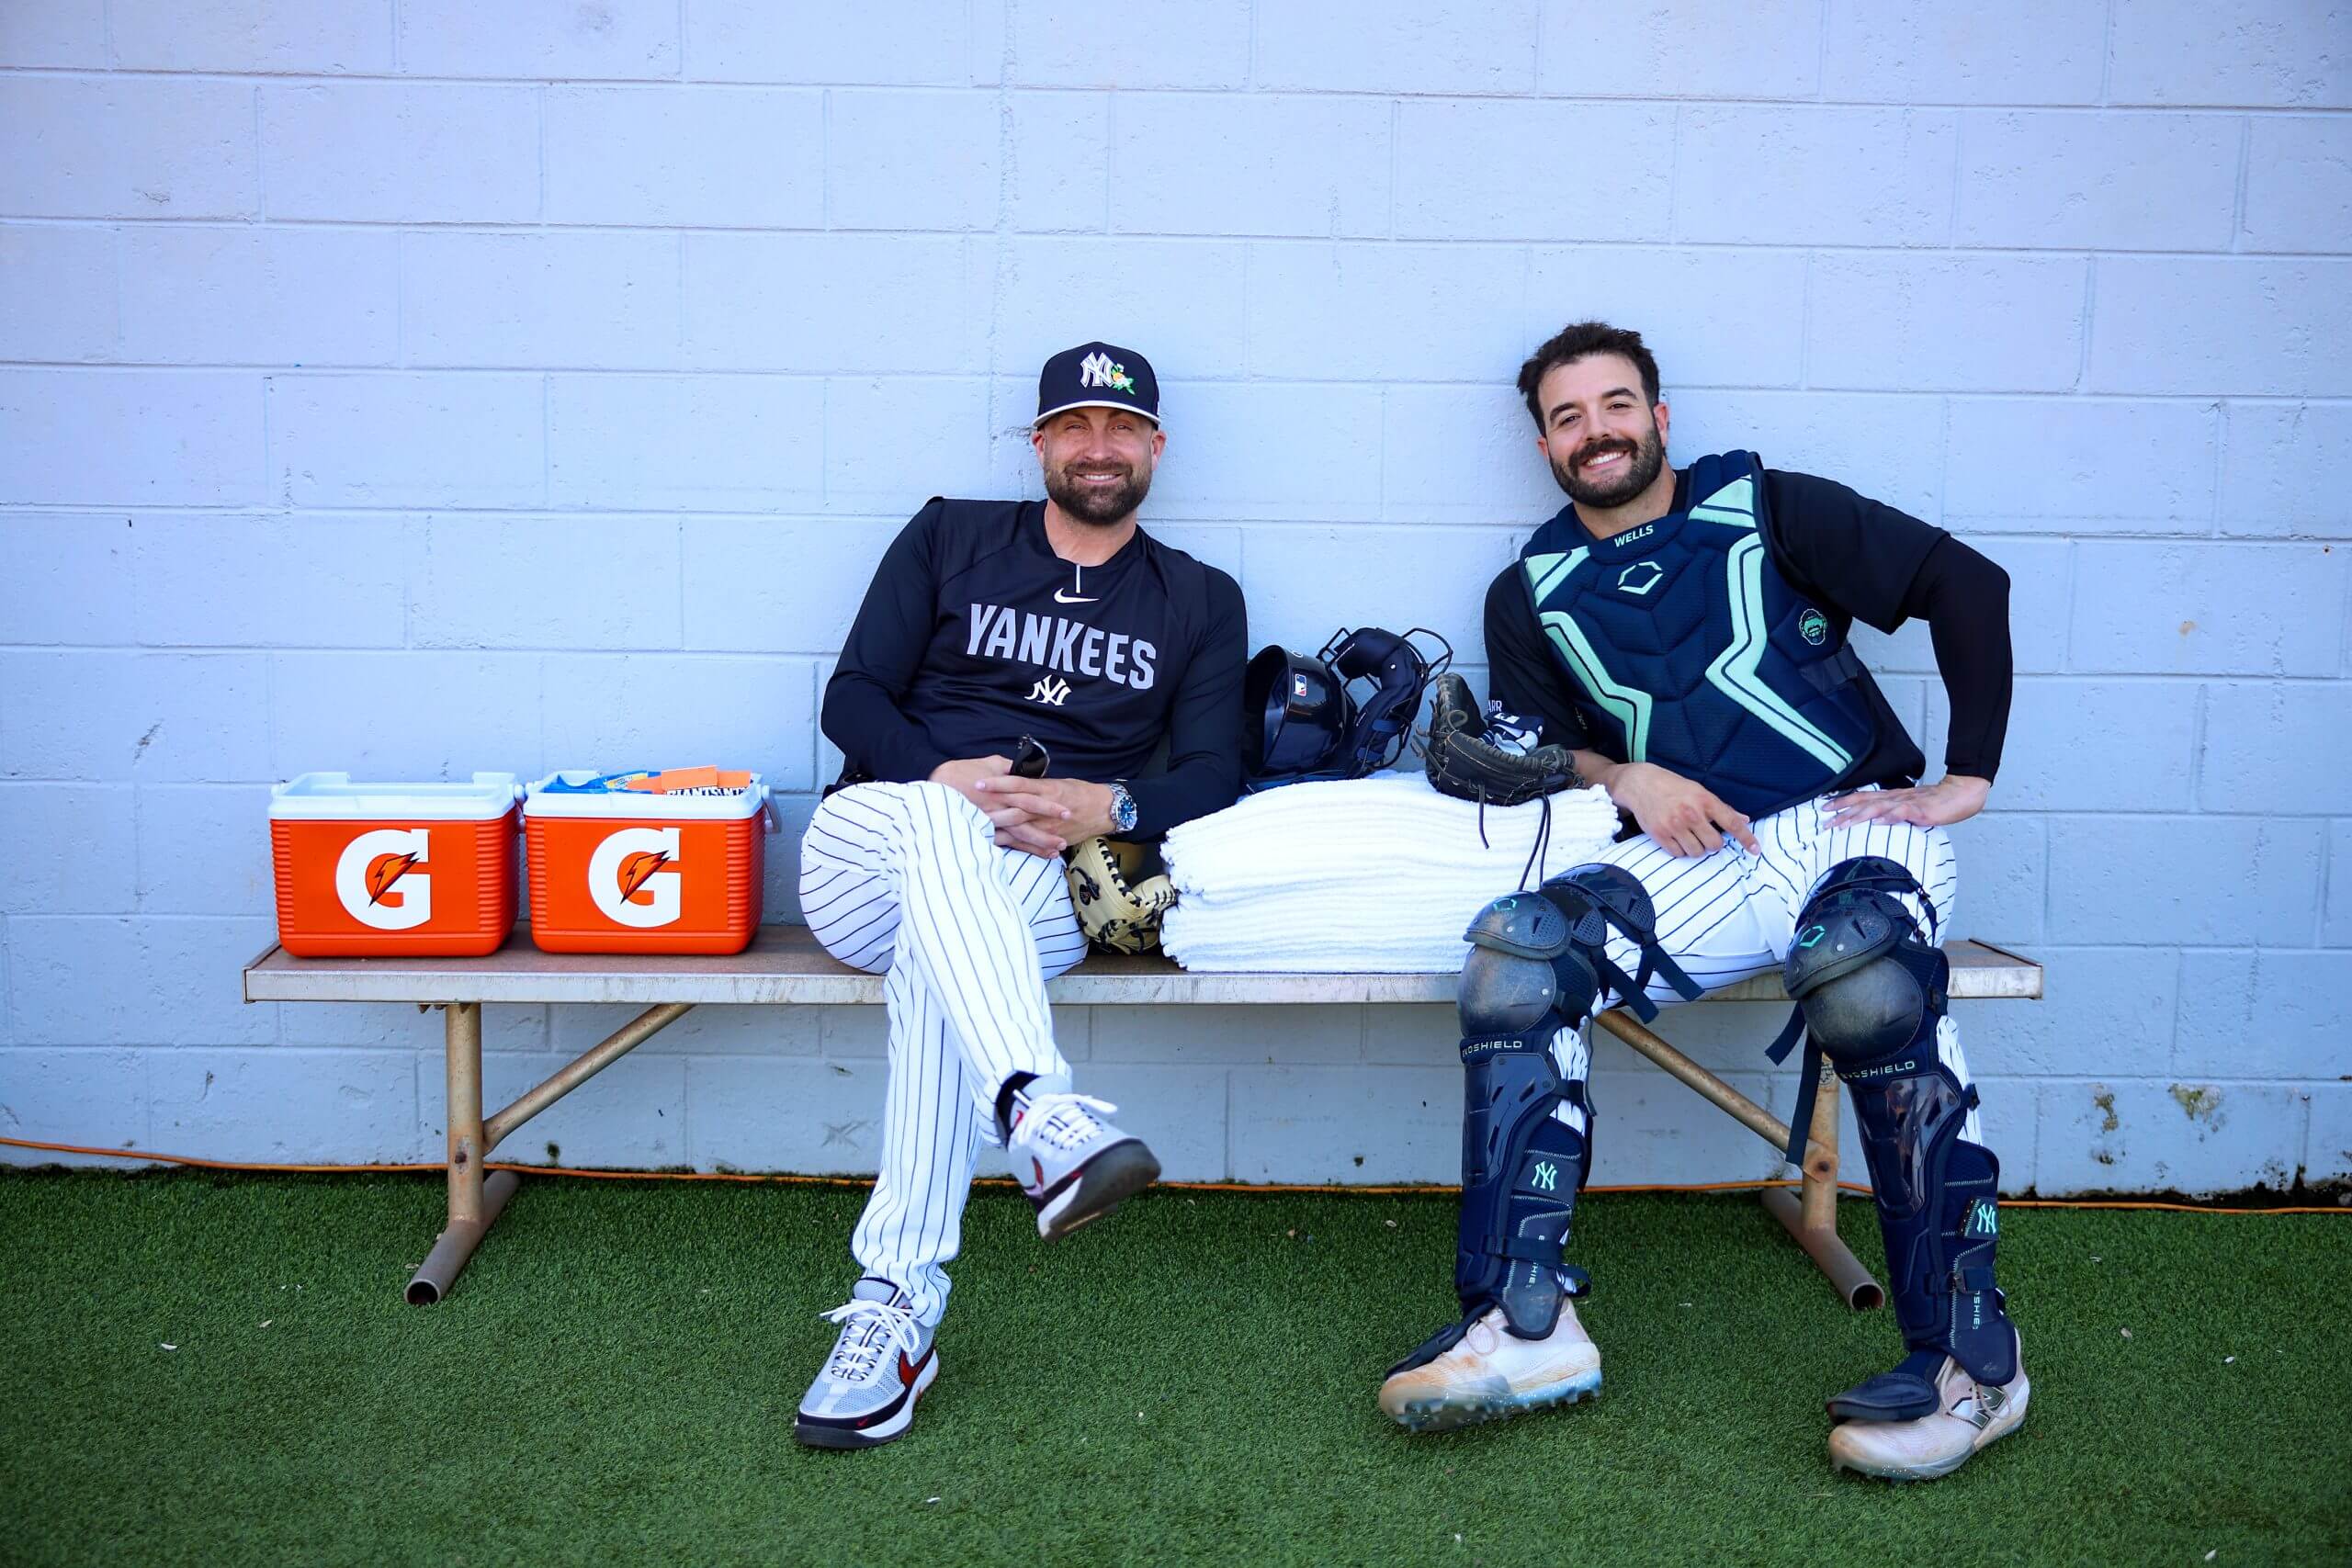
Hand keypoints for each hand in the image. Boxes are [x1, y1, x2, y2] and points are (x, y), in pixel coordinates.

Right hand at [929, 755, 1065, 857]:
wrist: (933, 791)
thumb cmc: (958, 774)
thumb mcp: (985, 764)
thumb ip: (1005, 767)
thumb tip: (1020, 768)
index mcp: (999, 788)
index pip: (1029, 795)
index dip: (1048, 802)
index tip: (1066, 807)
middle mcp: (997, 806)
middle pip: (1028, 816)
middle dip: (1049, 823)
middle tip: (1070, 828)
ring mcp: (989, 821)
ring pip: (1019, 834)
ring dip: (1039, 841)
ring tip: (1058, 848)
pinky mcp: (981, 833)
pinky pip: (1005, 844)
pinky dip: (1021, 849)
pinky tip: (1036, 855)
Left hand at [973, 774, 1117, 845]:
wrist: (1102, 809)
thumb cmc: (1078, 792)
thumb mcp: (1056, 782)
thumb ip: (1034, 783)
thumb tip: (1011, 779)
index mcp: (1045, 788)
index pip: (1017, 783)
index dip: (997, 783)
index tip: (977, 782)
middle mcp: (1045, 807)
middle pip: (1013, 806)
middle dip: (991, 808)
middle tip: (967, 806)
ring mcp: (1047, 825)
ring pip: (1019, 827)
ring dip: (997, 828)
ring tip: (975, 827)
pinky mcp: (1051, 838)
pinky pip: (1031, 845)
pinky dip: (1015, 845)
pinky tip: (996, 846)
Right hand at [1605, 761, 1760, 858]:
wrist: (1641, 784)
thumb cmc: (1674, 787)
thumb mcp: (1700, 791)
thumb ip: (1722, 808)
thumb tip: (1744, 820)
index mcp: (1704, 800)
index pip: (1732, 823)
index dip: (1746, 838)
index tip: (1756, 850)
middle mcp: (1691, 813)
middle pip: (1714, 845)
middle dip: (1712, 843)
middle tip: (1704, 834)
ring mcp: (1674, 825)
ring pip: (1696, 852)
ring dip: (1696, 848)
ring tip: (1688, 835)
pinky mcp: (1659, 834)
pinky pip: (1678, 854)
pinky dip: (1680, 850)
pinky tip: (1676, 837)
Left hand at [1825, 775, 1989, 829]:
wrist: (1960, 794)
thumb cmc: (1935, 803)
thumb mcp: (1908, 808)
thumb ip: (1892, 813)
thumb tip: (1874, 823)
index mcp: (1891, 797)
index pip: (1862, 798)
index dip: (1843, 802)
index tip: (1824, 808)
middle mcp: (1894, 798)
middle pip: (1864, 803)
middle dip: (1843, 812)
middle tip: (1824, 821)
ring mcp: (1907, 803)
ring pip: (1878, 808)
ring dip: (1859, 816)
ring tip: (1843, 824)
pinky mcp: (1921, 810)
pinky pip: (1903, 813)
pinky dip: (1889, 817)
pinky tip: (1878, 822)